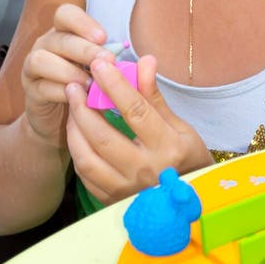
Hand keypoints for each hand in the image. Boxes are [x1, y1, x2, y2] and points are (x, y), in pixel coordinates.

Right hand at [21, 3, 112, 148]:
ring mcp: (33, 67)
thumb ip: (118, 63)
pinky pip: (41, 87)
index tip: (103, 37)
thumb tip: (149, 61)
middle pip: (59, 38)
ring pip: (42, 59)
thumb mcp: (104, 72)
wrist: (62, 121)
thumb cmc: (89, 89)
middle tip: (107, 61)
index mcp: (64, 33)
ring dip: (68, 70)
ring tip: (90, 84)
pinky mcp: (30, 91)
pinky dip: (61, 92)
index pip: (65, 14)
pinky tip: (78, 99)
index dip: (83, 22)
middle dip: (84, 49)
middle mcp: (46, 45)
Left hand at [65, 54, 213, 204]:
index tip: (100, 64)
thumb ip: (155, 96)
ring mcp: (127, 190)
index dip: (115, 85)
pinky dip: (78, 151)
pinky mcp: (112, 202)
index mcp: (168, 147)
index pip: (135, 111)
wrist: (192, 202)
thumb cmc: (188, 159)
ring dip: (75, 129)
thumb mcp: (180, 126)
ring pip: (87, 158)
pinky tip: (78, 134)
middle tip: (75, 85)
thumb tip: (145, 60)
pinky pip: (86, 176)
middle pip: (103, 136)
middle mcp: (145, 171)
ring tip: (73, 108)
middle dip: (83, 107)